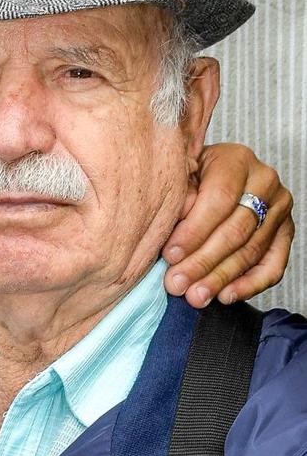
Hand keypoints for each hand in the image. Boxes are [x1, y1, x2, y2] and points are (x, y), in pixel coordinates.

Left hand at [166, 142, 292, 305]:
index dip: (194, 230)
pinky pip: (272, 266)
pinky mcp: (285, 233)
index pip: (219, 199)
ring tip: (195, 296)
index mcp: (236, 160)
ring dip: (220, 278)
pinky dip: (249, 285)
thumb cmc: (189, 179)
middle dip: (203, 261)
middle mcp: (265, 181)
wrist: (211, 177)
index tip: (170, 255)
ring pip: (251, 251)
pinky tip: (225, 296)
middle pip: (236, 229)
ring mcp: (279, 208)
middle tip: (177, 284)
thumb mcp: (178, 178)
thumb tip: (176, 231)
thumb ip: (179, 199)